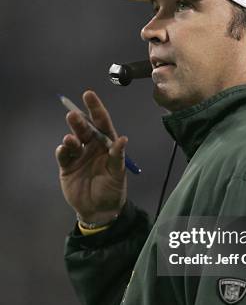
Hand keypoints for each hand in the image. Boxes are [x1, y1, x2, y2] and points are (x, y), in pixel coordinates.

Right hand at [55, 90, 127, 223]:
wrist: (99, 210)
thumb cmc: (112, 190)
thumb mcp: (118, 174)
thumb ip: (118, 157)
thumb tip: (122, 139)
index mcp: (107, 144)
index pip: (101, 122)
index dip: (96, 108)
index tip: (88, 95)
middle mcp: (92, 146)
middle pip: (84, 129)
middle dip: (79, 121)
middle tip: (73, 115)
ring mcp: (79, 155)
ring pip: (73, 140)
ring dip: (71, 137)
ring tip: (70, 139)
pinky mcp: (67, 166)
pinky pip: (63, 155)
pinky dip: (62, 150)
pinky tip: (64, 148)